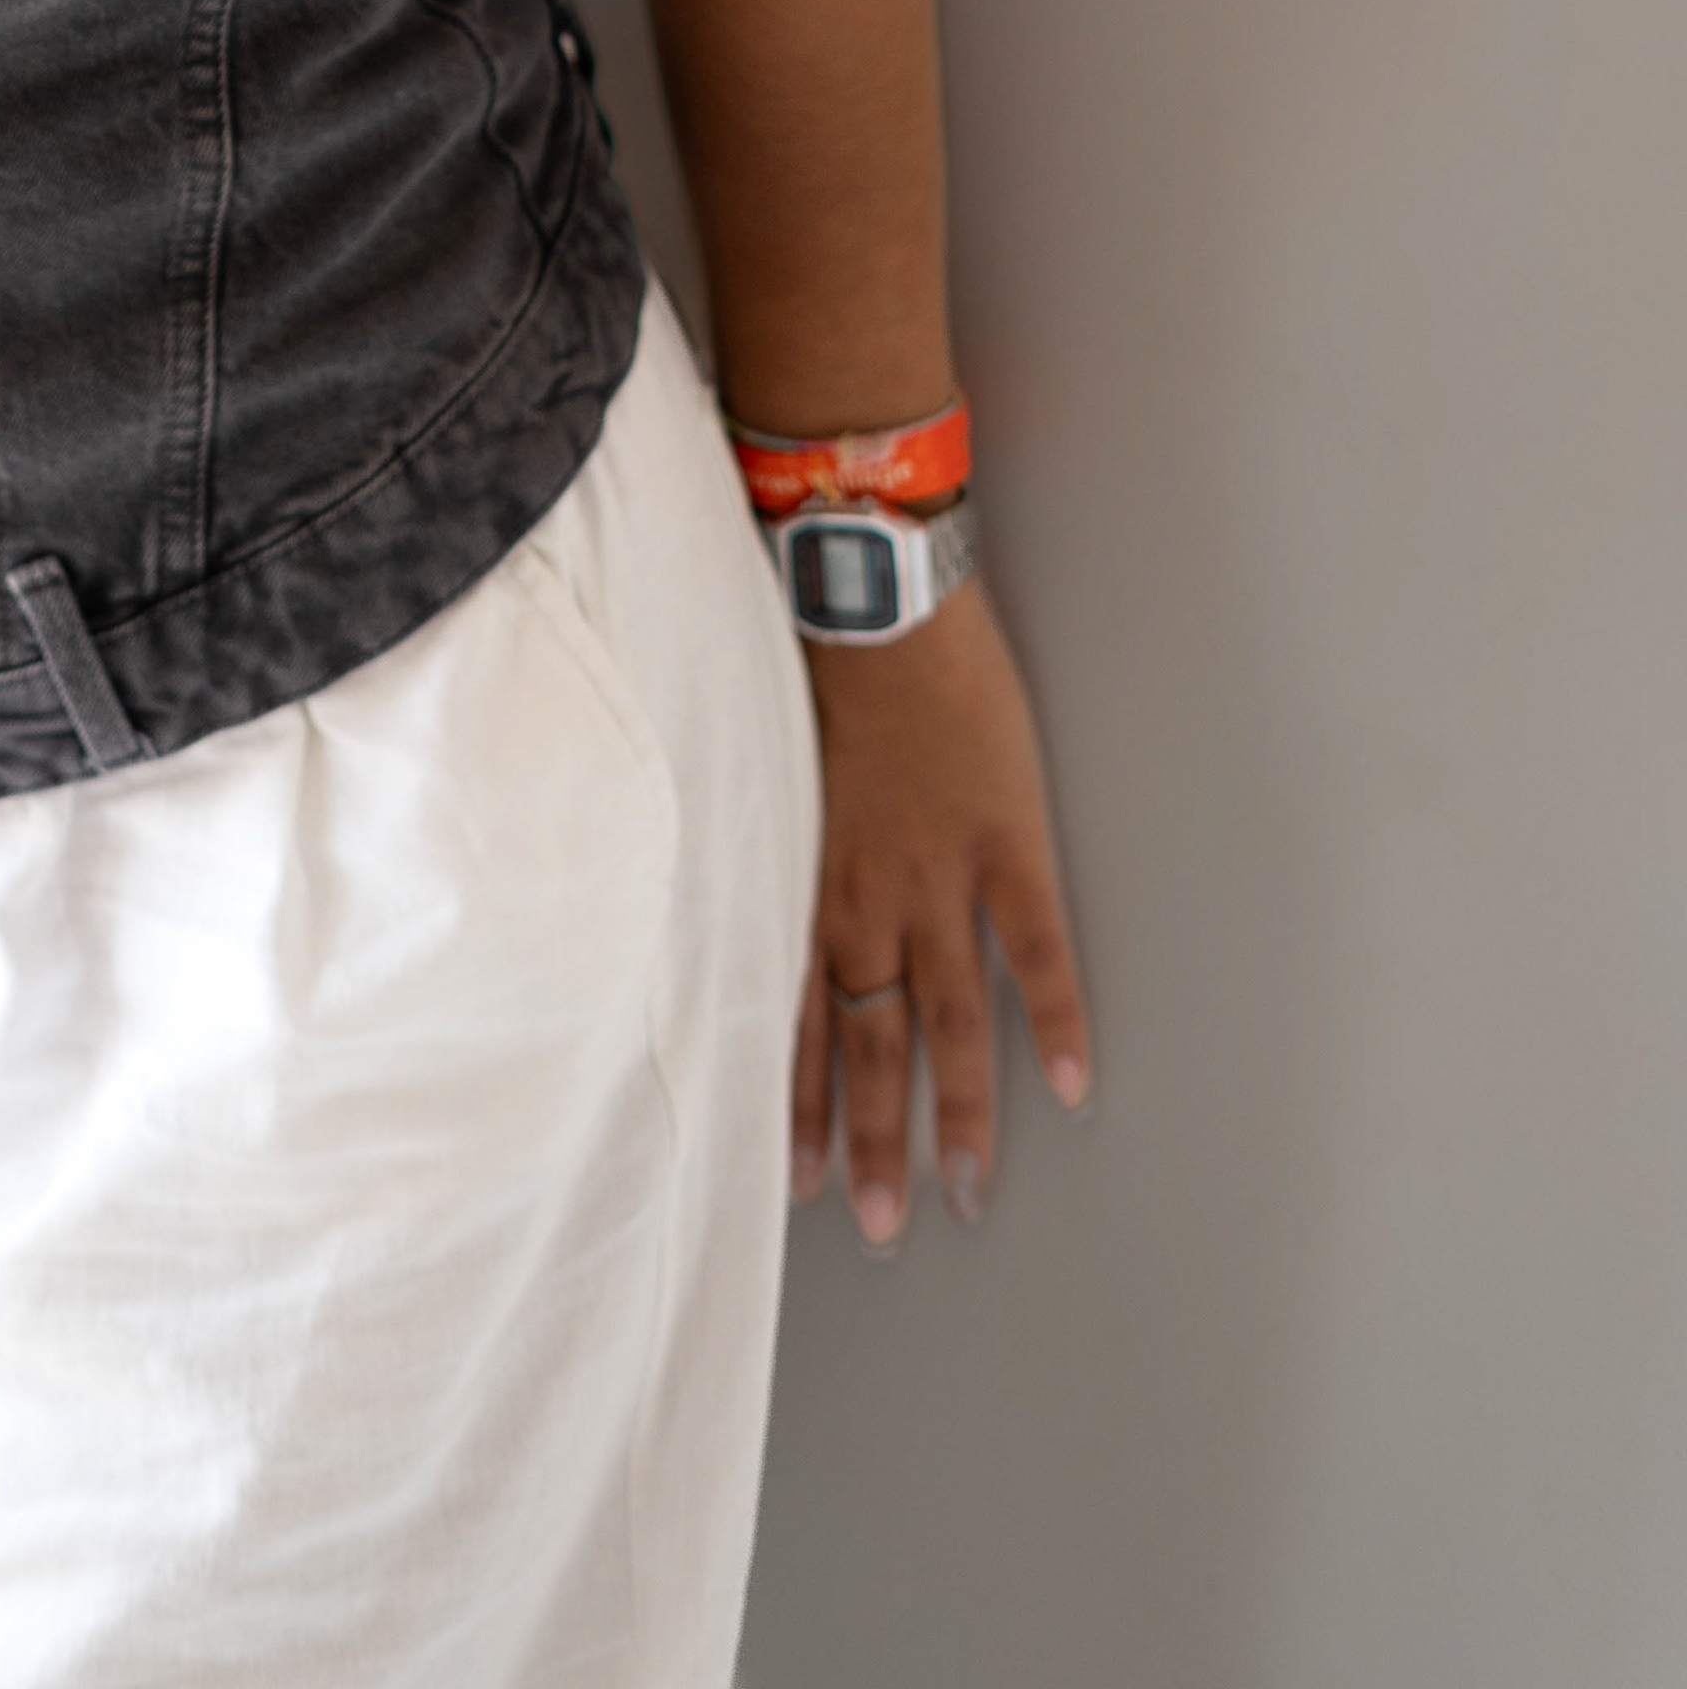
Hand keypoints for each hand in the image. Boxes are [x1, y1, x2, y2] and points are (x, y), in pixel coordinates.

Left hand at [794, 580, 1090, 1245]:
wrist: (867, 592)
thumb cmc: (808, 665)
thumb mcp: (765, 771)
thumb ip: (770, 849)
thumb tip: (747, 896)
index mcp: (804, 881)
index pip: (794, 1022)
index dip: (800, 1105)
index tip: (801, 1181)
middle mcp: (865, 897)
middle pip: (870, 1045)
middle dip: (872, 1141)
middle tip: (879, 1225)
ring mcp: (939, 876)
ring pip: (946, 1022)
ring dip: (955, 1114)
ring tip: (965, 1192)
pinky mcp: (1007, 842)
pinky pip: (1034, 951)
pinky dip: (1054, 1021)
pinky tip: (1069, 1086)